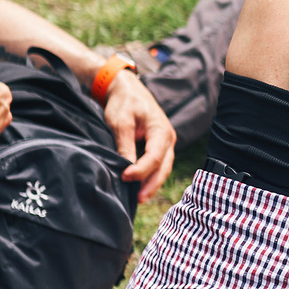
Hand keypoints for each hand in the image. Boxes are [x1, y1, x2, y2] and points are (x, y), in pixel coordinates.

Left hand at [99, 67, 175, 200]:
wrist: (127, 90)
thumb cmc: (124, 103)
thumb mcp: (121, 122)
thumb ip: (125, 145)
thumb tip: (127, 168)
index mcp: (161, 130)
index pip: (155, 156)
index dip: (141, 170)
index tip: (124, 176)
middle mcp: (168, 138)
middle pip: (163, 167)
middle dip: (151, 184)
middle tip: (137, 198)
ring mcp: (165, 143)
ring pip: (163, 168)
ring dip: (151, 183)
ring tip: (138, 197)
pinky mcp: (158, 147)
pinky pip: (158, 165)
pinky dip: (150, 176)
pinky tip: (139, 187)